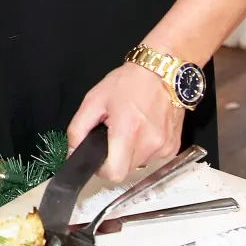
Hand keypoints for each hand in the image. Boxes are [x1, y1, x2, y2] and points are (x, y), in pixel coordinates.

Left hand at [67, 62, 184, 183]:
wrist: (161, 72)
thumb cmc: (127, 83)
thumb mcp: (93, 100)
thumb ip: (78, 129)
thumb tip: (72, 152)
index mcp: (127, 131)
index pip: (114, 173)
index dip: (102, 169)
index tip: (99, 158)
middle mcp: (149, 142)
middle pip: (126, 170)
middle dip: (116, 157)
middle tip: (113, 135)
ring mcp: (164, 146)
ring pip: (140, 164)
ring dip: (130, 152)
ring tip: (130, 128)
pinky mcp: (173, 147)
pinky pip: (153, 158)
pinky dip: (145, 148)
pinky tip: (144, 129)